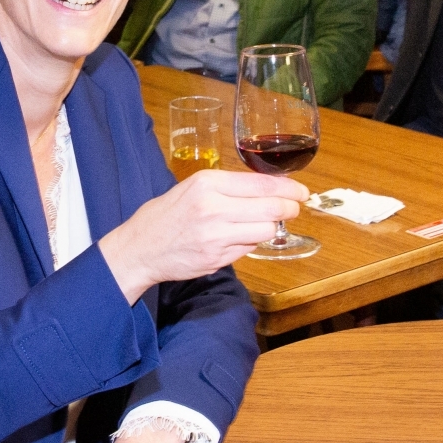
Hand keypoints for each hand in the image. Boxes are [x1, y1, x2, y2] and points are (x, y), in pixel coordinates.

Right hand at [97, 169, 305, 303]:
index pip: (262, 184)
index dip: (289, 188)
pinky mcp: (217, 258)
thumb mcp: (193, 187)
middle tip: (294, 208)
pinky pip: (249, 248)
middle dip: (289, 209)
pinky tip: (239, 237)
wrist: (141, 248)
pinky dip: (250, 242)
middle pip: (271, 208)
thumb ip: (228, 187)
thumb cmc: (167, 214)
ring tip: (262, 224)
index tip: (302, 191)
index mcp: (208, 184)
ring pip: (265, 231)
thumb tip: (268, 188)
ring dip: (270, 228)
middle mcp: (213, 208)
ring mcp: (216, 236)